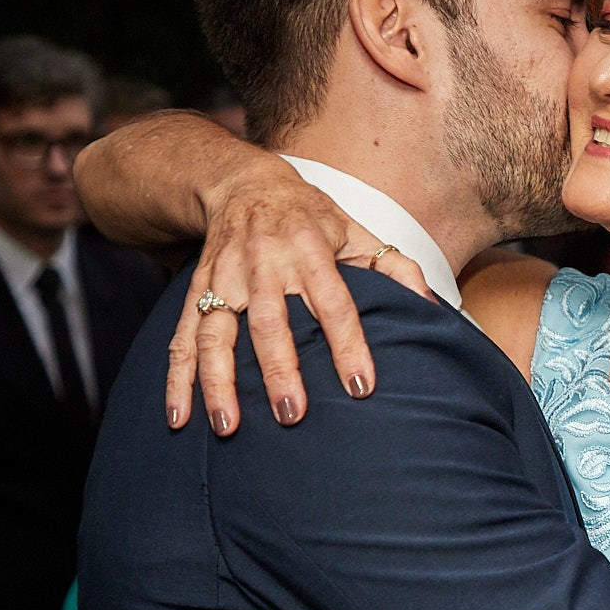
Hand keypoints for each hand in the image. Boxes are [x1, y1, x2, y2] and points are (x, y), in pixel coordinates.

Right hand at [170, 151, 427, 432]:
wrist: (243, 183)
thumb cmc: (313, 217)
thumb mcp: (358, 230)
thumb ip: (396, 268)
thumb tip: (433, 308)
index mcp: (310, 249)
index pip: (334, 302)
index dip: (347, 344)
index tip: (360, 386)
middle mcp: (264, 264)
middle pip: (270, 322)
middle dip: (279, 369)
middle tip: (292, 415)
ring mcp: (225, 279)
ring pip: (216, 333)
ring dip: (218, 381)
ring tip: (228, 426)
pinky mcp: (197, 291)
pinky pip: (181, 337)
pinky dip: (177, 379)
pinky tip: (179, 417)